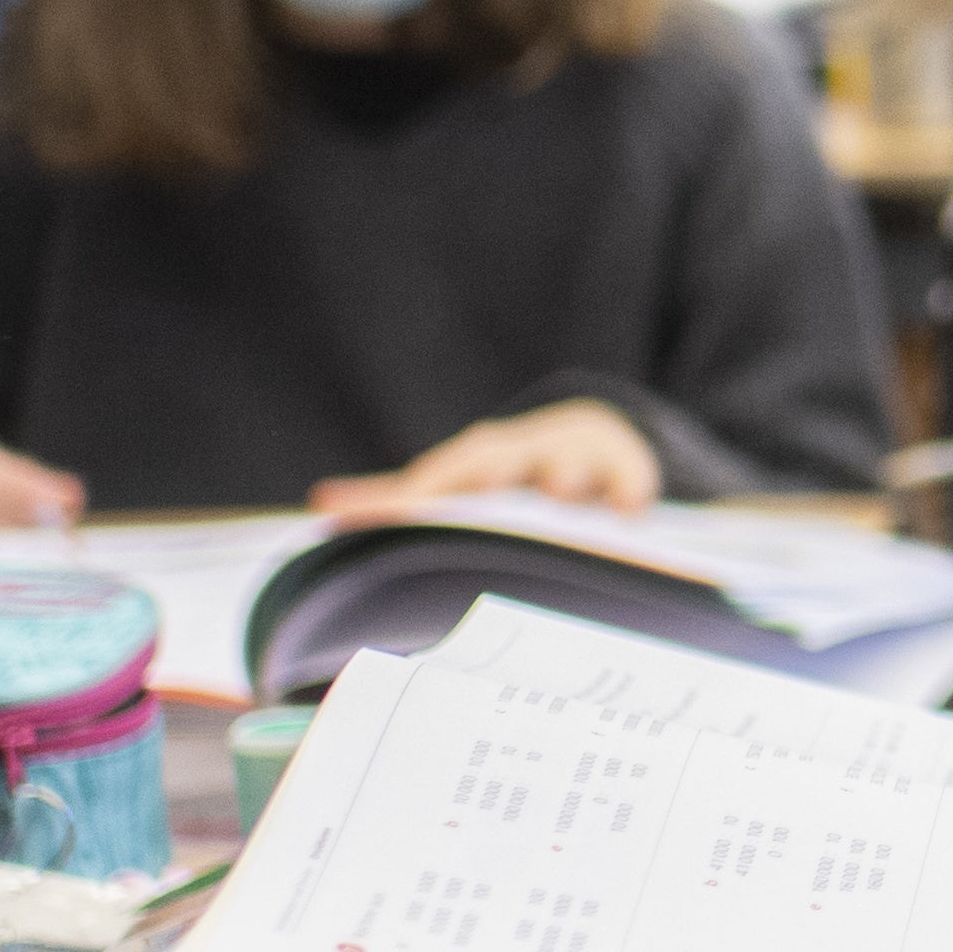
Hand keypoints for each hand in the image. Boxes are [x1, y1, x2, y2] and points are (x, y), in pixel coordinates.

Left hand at [314, 399, 660, 523]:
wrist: (592, 439)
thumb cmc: (511, 474)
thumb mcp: (459, 479)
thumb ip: (394, 496)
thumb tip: (322, 503)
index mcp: (477, 460)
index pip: (438, 479)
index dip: (415, 496)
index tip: (392, 512)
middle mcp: (522, 455)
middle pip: (501, 463)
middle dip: (488, 472)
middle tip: (473, 479)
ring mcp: (576, 461)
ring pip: (567, 468)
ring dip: (562, 475)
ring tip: (560, 487)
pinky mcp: (626, 471)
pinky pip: (630, 480)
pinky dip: (628, 488)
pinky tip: (629, 506)